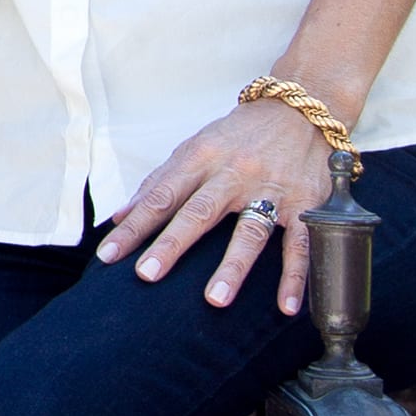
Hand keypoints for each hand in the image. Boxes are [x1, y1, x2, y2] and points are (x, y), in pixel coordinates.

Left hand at [95, 101, 331, 312]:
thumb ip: (158, 182)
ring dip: (232, 267)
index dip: (134, 226)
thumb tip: (120, 217)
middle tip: (147, 275)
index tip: (109, 255)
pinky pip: (302, 243)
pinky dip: (296, 276)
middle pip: (198, 212)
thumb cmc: (240, 134)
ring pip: (250, 231)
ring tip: (214, 300)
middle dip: (171, 244)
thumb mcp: (195, 147)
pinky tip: (286, 306)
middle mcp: (234, 173)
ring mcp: (272, 189)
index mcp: (202, 158)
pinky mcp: (306, 203)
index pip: (161, 196)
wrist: (301, 110)